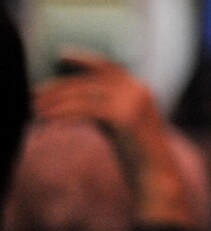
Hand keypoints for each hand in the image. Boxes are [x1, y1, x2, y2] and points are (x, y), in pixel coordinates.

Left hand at [36, 53, 196, 226]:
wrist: (156, 175)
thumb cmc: (136, 153)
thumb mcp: (121, 124)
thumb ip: (105, 107)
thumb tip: (72, 99)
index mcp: (141, 88)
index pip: (109, 67)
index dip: (84, 59)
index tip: (61, 55)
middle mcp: (139, 90)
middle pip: (91, 79)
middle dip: (60, 85)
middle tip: (33, 93)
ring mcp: (134, 102)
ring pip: (86, 94)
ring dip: (55, 101)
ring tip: (34, 110)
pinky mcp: (125, 117)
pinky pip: (86, 111)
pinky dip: (63, 115)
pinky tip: (47, 121)